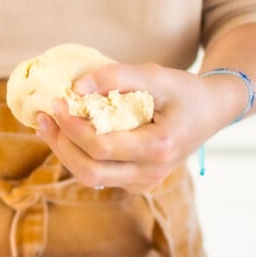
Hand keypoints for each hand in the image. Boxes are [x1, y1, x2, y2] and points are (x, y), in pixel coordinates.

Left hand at [35, 61, 244, 192]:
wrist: (211, 111)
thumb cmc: (184, 91)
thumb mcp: (156, 74)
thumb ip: (116, 77)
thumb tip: (76, 87)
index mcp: (159, 148)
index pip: (101, 147)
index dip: (72, 127)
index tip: (57, 102)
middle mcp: (152, 173)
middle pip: (91, 171)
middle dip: (61, 145)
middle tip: (44, 117)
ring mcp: (145, 182)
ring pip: (92, 178)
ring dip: (65, 152)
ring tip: (48, 125)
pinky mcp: (137, 181)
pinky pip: (100, 175)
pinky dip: (79, 156)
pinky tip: (67, 134)